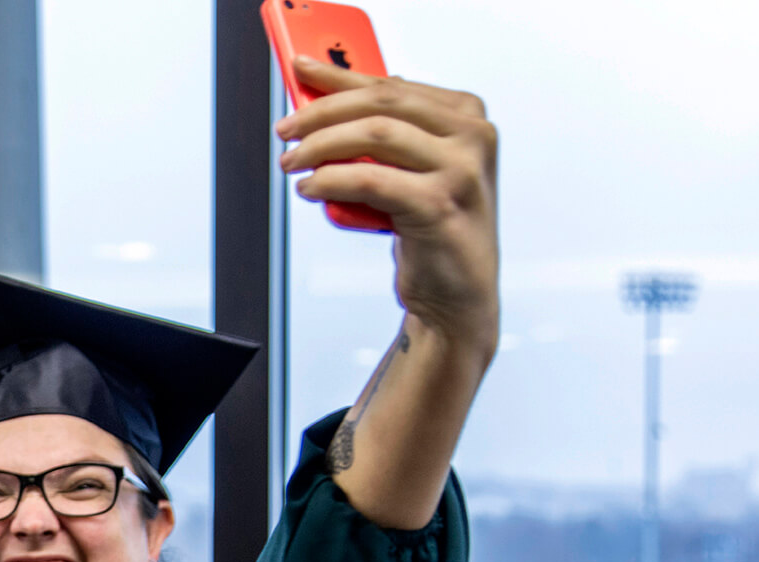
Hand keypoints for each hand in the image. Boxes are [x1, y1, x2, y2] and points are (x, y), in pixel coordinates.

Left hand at [276, 55, 498, 355]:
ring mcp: (462, 171)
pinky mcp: (441, 206)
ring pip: (375, 134)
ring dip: (321, 146)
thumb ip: (384, 134)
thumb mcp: (411, 170)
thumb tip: (322, 101)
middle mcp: (473, 137)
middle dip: (322, 112)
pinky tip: (310, 188)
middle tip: (285, 129)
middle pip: (382, 104)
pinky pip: (371, 180)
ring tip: (292, 163)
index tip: (299, 70)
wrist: (456, 295)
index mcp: (467, 117)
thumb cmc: (430, 228)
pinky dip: (332, 180)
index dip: (339, 76)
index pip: (391, 85)